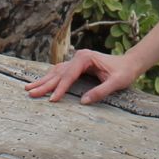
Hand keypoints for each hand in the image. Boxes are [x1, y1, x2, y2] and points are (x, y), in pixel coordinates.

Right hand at [23, 49, 139, 104]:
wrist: (130, 63)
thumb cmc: (124, 72)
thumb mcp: (116, 83)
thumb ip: (101, 91)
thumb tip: (83, 101)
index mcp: (86, 58)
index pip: (69, 75)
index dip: (60, 88)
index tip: (52, 100)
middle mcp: (78, 57)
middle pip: (58, 73)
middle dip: (44, 84)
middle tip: (30, 93)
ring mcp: (76, 60)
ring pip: (56, 72)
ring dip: (43, 80)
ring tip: (28, 88)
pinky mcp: (76, 65)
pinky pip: (60, 72)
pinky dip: (50, 79)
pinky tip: (40, 83)